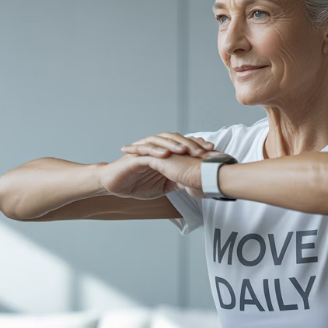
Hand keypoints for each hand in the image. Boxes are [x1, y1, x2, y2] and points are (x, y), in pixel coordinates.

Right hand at [100, 132, 214, 199]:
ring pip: (161, 141)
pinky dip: (155, 151)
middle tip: (204, 151)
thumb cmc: (136, 184)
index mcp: (164, 154)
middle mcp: (156, 148)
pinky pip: (145, 151)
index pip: (184, 146)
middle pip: (176, 140)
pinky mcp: (133, 156)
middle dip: (190, 144)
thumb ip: (176, 182)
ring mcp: (144, 150)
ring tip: (185, 150)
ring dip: (174, 144)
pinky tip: (164, 154)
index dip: (198, 147)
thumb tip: (194, 184)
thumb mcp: (163, 186)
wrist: (114, 186)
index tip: (213, 153)